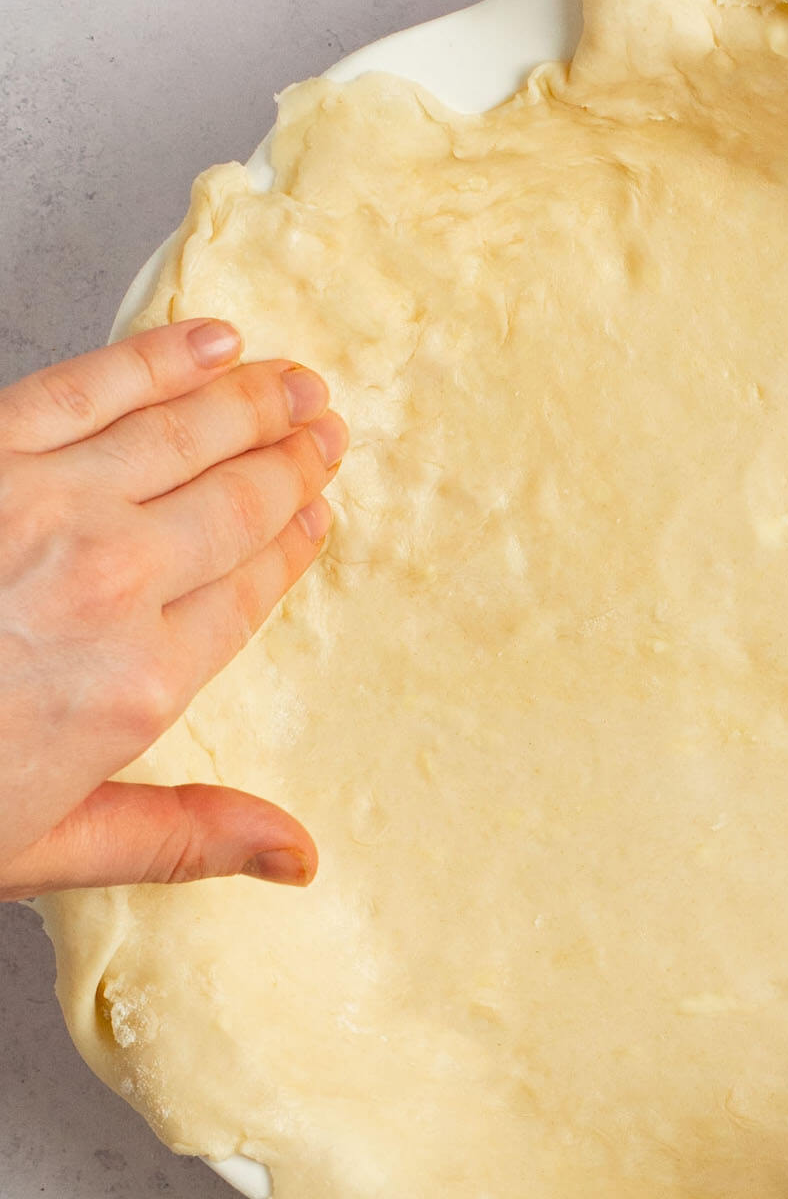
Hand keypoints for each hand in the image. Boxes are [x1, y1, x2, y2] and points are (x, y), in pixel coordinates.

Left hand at [0, 318, 346, 898]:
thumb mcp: (48, 846)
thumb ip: (182, 838)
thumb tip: (301, 857)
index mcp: (140, 685)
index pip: (249, 593)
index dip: (292, 543)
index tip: (320, 511)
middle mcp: (115, 585)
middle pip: (235, 507)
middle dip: (292, 463)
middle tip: (328, 427)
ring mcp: (51, 509)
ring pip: (184, 437)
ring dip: (253, 404)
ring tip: (296, 382)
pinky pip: (95, 386)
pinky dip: (160, 359)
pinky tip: (210, 341)